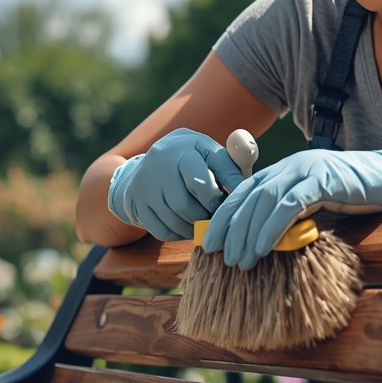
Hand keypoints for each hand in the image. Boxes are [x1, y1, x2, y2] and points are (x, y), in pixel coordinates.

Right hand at [107, 128, 246, 240]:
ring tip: (204, 221)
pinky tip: (188, 226)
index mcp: (183, 147)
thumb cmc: (197, 160)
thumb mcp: (214, 155)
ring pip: (172, 220)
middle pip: (184, 205)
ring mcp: (143, 183)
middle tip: (215, 216)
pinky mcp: (135, 202)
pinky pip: (161, 230)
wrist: (154, 163)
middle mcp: (158, 163)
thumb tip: (247, 185)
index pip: (199, 181)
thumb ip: (236, 164)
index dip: (215, 198)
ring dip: (194, 227)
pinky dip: (179, 234)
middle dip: (204, 216)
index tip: (224, 202)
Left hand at [201, 134, 381, 268]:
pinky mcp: (323, 179)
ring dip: (246, 233)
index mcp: (287, 170)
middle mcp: (292, 165)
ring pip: (263, 201)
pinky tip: (262, 249)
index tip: (209, 243)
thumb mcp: (322, 206)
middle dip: (227, 227)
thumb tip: (269, 245)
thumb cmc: (363, 195)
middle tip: (214, 255)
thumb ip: (296, 217)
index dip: (224, 217)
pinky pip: (289, 206)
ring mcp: (307, 169)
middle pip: (247, 196)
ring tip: (236, 260)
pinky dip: (271, 228)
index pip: (245, 192)